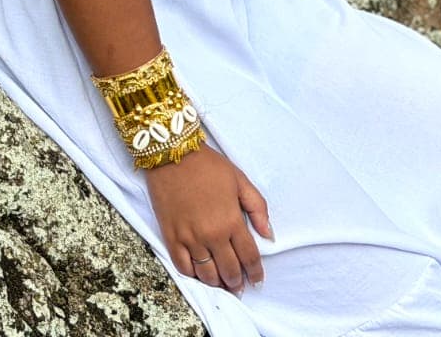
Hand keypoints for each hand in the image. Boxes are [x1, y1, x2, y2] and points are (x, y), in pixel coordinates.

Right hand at [148, 146, 272, 294]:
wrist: (172, 154)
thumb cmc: (207, 165)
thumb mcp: (240, 180)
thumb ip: (257, 208)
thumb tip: (269, 235)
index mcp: (231, 220)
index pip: (249, 257)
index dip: (255, 272)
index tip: (257, 280)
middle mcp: (212, 234)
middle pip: (229, 270)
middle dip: (237, 282)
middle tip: (240, 286)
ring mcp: (190, 237)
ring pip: (207, 273)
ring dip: (217, 283)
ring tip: (222, 284)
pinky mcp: (171, 236)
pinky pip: (183, 266)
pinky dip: (193, 275)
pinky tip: (199, 274)